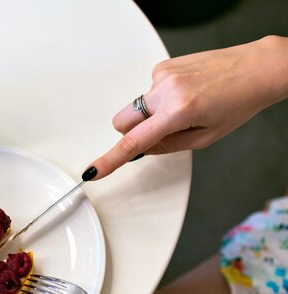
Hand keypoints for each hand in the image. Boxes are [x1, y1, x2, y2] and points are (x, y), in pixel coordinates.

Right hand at [85, 35, 287, 179]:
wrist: (257, 68)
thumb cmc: (238, 103)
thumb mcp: (206, 138)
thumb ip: (169, 146)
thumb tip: (141, 148)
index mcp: (179, 112)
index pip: (134, 142)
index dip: (111, 160)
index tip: (93, 171)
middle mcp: (166, 91)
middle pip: (122, 122)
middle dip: (132, 132)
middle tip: (160, 132)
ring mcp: (162, 75)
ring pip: (137, 108)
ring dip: (152, 114)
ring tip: (185, 107)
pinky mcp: (163, 66)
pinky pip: (149, 92)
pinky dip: (161, 98)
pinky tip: (186, 92)